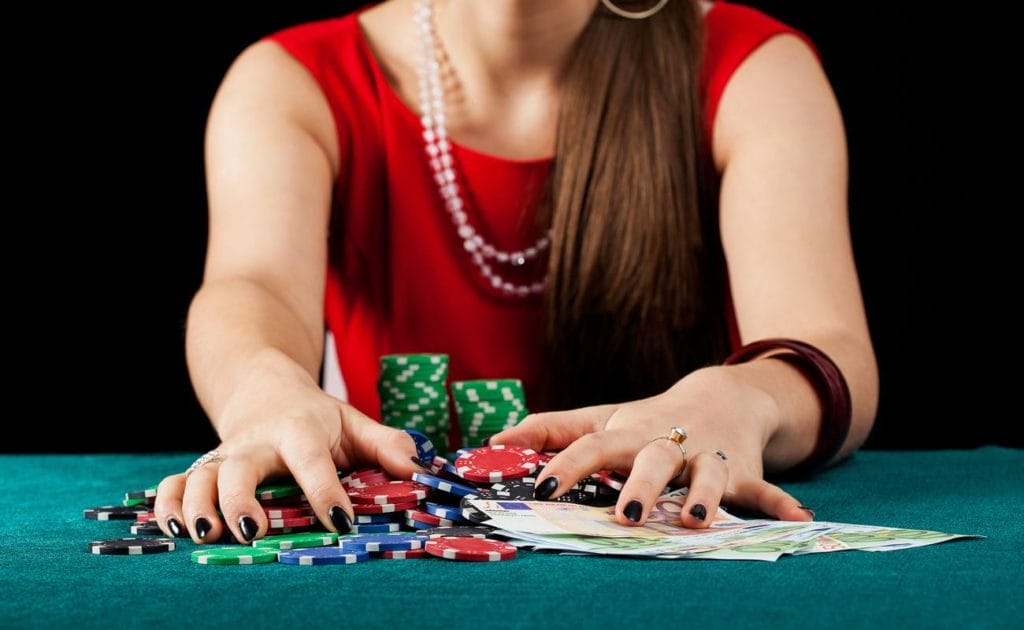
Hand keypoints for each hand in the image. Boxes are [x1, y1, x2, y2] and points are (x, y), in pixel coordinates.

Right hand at [153, 360, 417, 543]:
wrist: (263, 386)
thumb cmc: (315, 416)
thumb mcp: (354, 422)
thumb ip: (388, 444)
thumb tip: (422, 470)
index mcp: (298, 429)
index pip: (312, 459)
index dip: (325, 491)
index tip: (340, 523)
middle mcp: (255, 443)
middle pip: (240, 467)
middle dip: (240, 499)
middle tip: (250, 530)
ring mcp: (223, 456)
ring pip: (199, 477)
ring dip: (195, 506)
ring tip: (204, 535)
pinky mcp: (201, 467)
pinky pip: (173, 484)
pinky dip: (166, 505)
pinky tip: (173, 530)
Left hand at [490, 367, 813, 527]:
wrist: (719, 396)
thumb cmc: (647, 420)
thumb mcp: (602, 419)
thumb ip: (551, 430)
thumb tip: (495, 442)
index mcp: (628, 434)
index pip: (592, 446)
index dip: (568, 464)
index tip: (543, 487)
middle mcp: (667, 445)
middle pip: (653, 461)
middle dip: (642, 486)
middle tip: (628, 515)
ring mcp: (707, 458)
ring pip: (708, 477)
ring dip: (706, 497)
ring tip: (699, 520)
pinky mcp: (741, 471)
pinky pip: (764, 489)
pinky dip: (781, 504)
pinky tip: (799, 520)